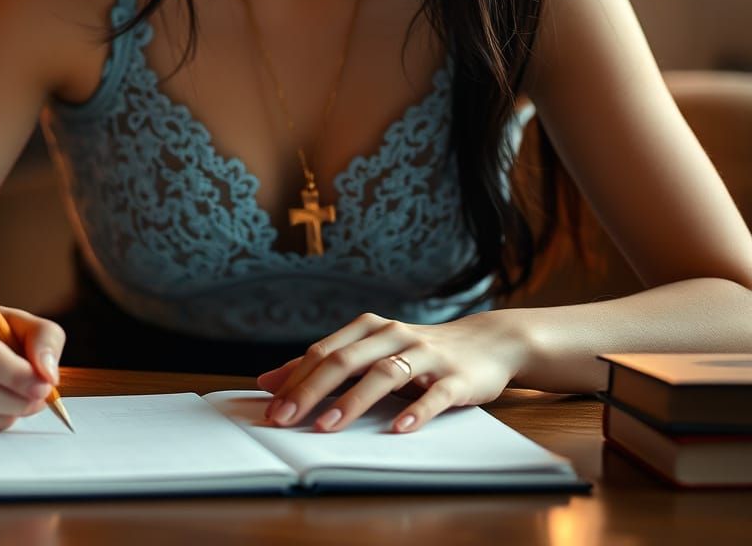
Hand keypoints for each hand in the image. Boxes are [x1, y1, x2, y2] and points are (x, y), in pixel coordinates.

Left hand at [256, 310, 528, 433]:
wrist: (487, 343)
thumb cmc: (418, 352)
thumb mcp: (371, 351)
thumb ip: (325, 365)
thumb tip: (268, 382)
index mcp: (369, 328)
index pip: (324, 351)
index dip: (295, 378)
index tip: (270, 408)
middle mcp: (393, 335)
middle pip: (346, 360)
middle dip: (311, 390)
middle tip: (286, 419)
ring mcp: (425, 355)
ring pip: (385, 373)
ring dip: (354, 400)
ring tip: (328, 425)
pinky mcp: (456, 377)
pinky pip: (435, 395)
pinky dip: (417, 410)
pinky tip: (399, 428)